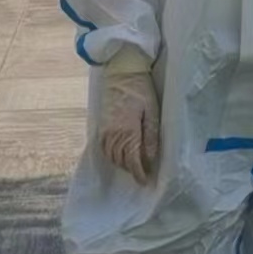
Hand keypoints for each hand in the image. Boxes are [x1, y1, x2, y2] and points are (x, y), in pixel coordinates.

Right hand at [98, 47, 159, 184]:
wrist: (121, 72)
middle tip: (144, 173)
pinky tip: (120, 154)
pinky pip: (104, 148)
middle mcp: (113, 134)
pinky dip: (112, 155)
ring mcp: (104, 130)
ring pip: (112, 157)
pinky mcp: (100, 125)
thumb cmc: (141, 89)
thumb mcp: (152, 112)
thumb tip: (150, 159)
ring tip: (134, 164)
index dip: (139, 174)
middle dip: (132, 169)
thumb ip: (151, 137)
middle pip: (122, 161)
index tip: (146, 181)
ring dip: (122, 163)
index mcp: (127, 131)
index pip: (132, 161)